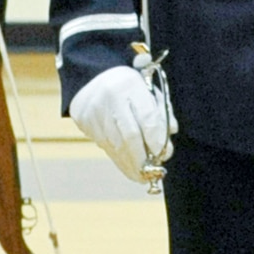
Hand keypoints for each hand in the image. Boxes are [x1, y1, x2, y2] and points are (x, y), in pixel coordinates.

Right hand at [69, 64, 173, 182]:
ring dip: (131, 164)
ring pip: (116, 146)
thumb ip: (160, 114)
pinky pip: (105, 147)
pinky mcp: (85, 123)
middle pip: (129, 135)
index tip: (163, 153)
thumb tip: (167, 143)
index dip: (156, 138)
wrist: (93, 77)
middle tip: (153, 173)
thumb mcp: (147, 91)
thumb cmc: (128, 87)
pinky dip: (119, 160)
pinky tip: (129, 169)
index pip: (147, 116)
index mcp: (130, 85)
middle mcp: (110, 98)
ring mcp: (95, 112)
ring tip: (142, 176)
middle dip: (143, 158)